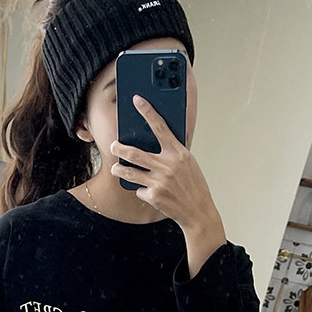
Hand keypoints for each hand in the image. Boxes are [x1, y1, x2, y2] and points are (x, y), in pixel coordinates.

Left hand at [110, 96, 225, 275]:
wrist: (198, 212)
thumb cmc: (194, 185)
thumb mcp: (188, 163)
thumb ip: (173, 152)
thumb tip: (155, 141)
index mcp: (178, 153)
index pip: (160, 127)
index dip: (148, 112)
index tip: (137, 100)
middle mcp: (167, 166)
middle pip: (134, 153)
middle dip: (119, 149)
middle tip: (113, 146)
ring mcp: (159, 182)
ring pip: (129, 172)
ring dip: (119, 170)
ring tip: (116, 168)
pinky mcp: (153, 196)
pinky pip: (139, 189)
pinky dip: (141, 190)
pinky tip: (149, 192)